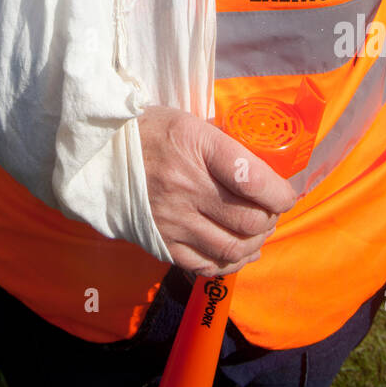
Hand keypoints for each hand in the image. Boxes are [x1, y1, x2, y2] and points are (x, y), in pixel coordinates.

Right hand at [137, 105, 297, 277]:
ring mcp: (173, 218)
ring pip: (233, 247)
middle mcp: (186, 185)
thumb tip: (263, 167)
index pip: (254, 180)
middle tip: (271, 212)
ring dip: (255, 243)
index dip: (281, 194)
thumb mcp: (189, 122)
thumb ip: (224, 144)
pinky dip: (230, 263)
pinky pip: (206, 264)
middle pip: (249, 219)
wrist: (99, 155)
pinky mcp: (162, 242)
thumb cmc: (149, 131)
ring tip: (257, 232)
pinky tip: (237, 252)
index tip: (287, 194)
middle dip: (270, 219)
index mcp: (196, 145)